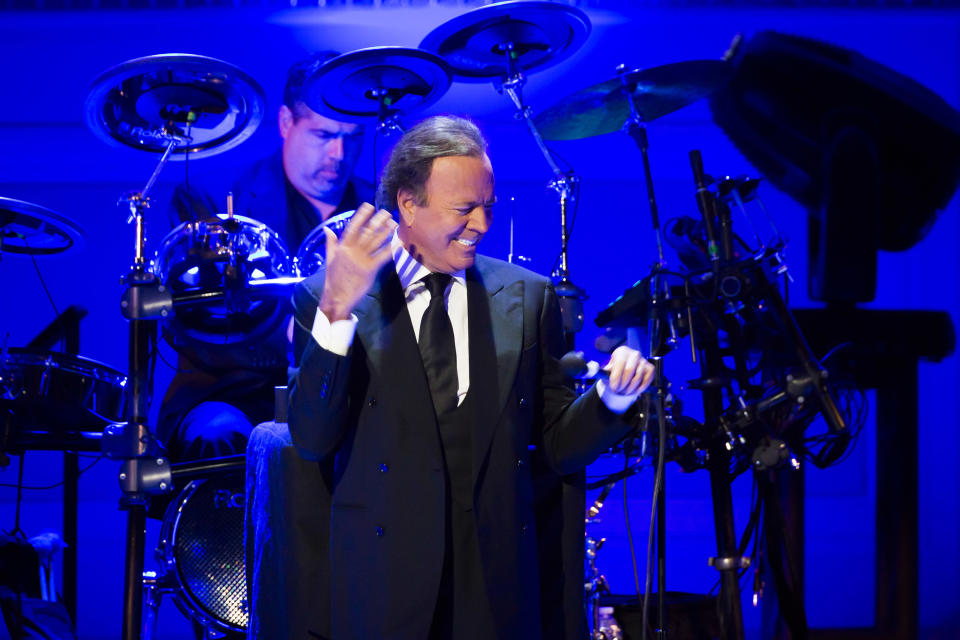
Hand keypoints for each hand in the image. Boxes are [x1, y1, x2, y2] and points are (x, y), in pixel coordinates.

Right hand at [319, 203, 396, 321]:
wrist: (337, 297)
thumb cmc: (333, 278)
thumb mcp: (330, 258)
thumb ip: (331, 242)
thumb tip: (327, 228)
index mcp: (342, 247)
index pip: (352, 227)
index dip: (361, 215)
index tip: (369, 206)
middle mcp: (352, 251)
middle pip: (367, 232)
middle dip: (377, 220)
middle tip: (386, 211)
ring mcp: (361, 260)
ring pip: (375, 242)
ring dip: (386, 231)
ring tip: (393, 223)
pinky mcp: (369, 270)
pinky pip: (381, 257)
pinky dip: (389, 249)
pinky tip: (396, 242)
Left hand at [603, 346, 654, 395]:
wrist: (625, 373)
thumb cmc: (615, 372)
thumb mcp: (607, 371)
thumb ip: (601, 372)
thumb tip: (592, 371)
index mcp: (622, 351)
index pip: (620, 363)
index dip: (616, 377)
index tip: (613, 388)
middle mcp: (634, 354)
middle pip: (630, 370)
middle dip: (623, 384)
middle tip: (618, 392)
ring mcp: (643, 361)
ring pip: (638, 378)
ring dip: (630, 389)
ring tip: (624, 392)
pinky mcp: (650, 368)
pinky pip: (646, 381)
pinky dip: (640, 389)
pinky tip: (634, 391)